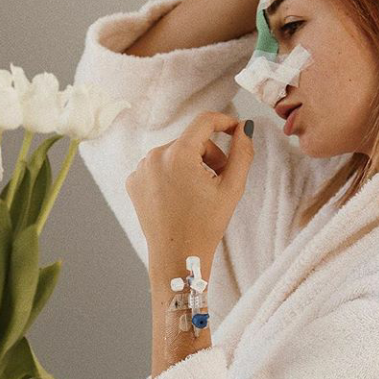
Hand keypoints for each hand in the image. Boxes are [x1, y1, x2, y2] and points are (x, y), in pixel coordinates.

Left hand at [125, 111, 253, 270]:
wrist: (178, 257)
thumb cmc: (206, 225)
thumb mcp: (233, 187)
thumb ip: (242, 152)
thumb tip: (244, 127)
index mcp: (179, 154)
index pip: (205, 122)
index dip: (224, 122)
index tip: (236, 130)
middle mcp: (155, 156)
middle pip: (191, 141)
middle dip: (209, 155)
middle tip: (220, 181)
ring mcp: (141, 169)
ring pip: (175, 153)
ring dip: (191, 165)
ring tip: (199, 192)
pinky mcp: (134, 182)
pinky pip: (159, 167)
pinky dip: (172, 176)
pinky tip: (180, 197)